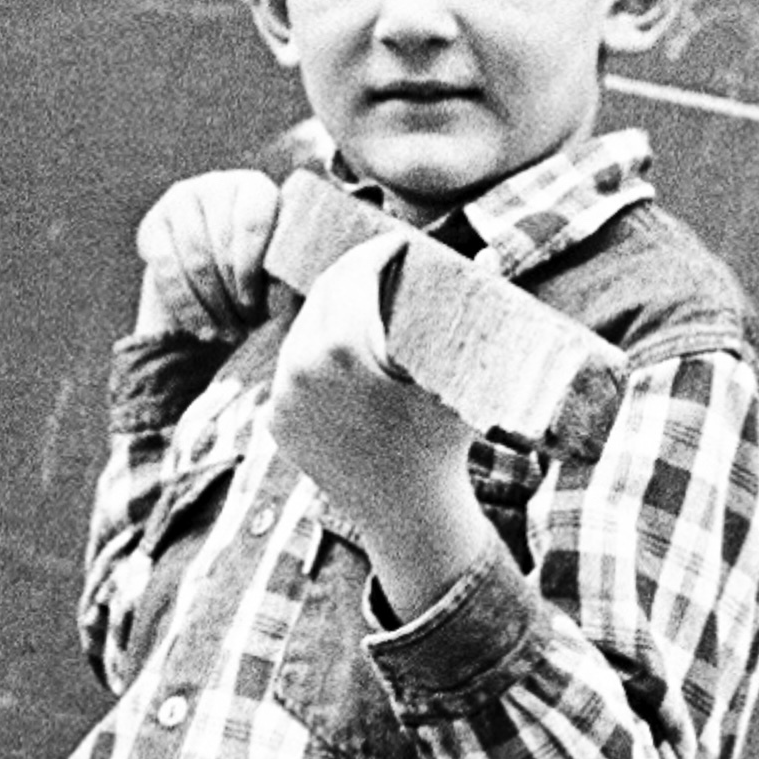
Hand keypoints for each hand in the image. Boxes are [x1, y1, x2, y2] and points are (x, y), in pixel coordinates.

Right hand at [133, 167, 281, 338]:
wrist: (217, 276)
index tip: (255, 304)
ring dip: (212, 305)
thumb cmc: (262, 272)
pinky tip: (202, 329)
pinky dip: (187, 307)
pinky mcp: (152, 227)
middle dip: (233, 293)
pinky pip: (167, 272)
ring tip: (227, 333)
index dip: (251, 269)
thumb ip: (289, 271)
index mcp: (254, 188)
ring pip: (194, 261)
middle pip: (220, 245)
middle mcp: (214, 185)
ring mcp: (179, 202)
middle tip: (244, 325)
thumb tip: (289, 286)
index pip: (250, 223)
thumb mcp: (282, 269)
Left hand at [266, 236, 493, 617]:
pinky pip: (292, 371)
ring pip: (302, 331)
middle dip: (352, 272)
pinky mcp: (276, 420)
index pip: (353, 273)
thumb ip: (467, 313)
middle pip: (322, 295)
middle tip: (380, 263)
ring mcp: (282, 395)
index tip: (397, 242)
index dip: (376, 250)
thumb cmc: (443, 441)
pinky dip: (314, 353)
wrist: (409, 516)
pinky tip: (340, 348)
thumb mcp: (457, 374)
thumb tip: (483, 255)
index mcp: (342, 346)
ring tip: (361, 302)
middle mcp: (300, 366)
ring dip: (331, 310)